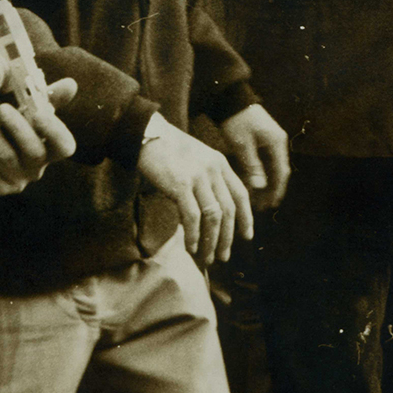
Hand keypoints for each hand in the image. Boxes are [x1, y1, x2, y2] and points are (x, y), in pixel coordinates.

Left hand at [0, 78, 78, 196]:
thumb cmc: (1, 132)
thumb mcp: (22, 114)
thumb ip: (44, 101)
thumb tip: (69, 84)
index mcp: (49, 151)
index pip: (64, 147)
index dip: (55, 132)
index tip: (39, 114)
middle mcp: (35, 170)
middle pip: (34, 153)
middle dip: (18, 128)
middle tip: (2, 107)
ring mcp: (13, 181)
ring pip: (5, 155)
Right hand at [136, 114, 252, 264]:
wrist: (146, 134)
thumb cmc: (168, 151)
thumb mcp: (197, 160)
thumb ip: (207, 181)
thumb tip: (209, 213)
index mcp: (221, 164)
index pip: (241, 195)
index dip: (246, 218)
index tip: (246, 236)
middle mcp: (214, 170)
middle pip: (229, 209)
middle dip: (228, 237)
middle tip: (224, 256)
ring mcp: (198, 177)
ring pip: (213, 216)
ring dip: (211, 241)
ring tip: (207, 258)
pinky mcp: (180, 184)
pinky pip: (192, 215)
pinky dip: (193, 234)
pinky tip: (191, 247)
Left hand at [218, 104, 290, 209]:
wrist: (230, 99)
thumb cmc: (236, 121)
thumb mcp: (242, 145)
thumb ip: (252, 166)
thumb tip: (261, 186)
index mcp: (277, 143)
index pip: (282, 172)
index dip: (276, 191)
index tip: (270, 206)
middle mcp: (278, 142)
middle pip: (278, 171)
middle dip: (271, 190)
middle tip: (262, 207)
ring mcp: (271, 140)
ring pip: (271, 167)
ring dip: (265, 183)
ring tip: (256, 199)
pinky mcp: (262, 140)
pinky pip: (265, 161)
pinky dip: (259, 173)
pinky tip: (251, 183)